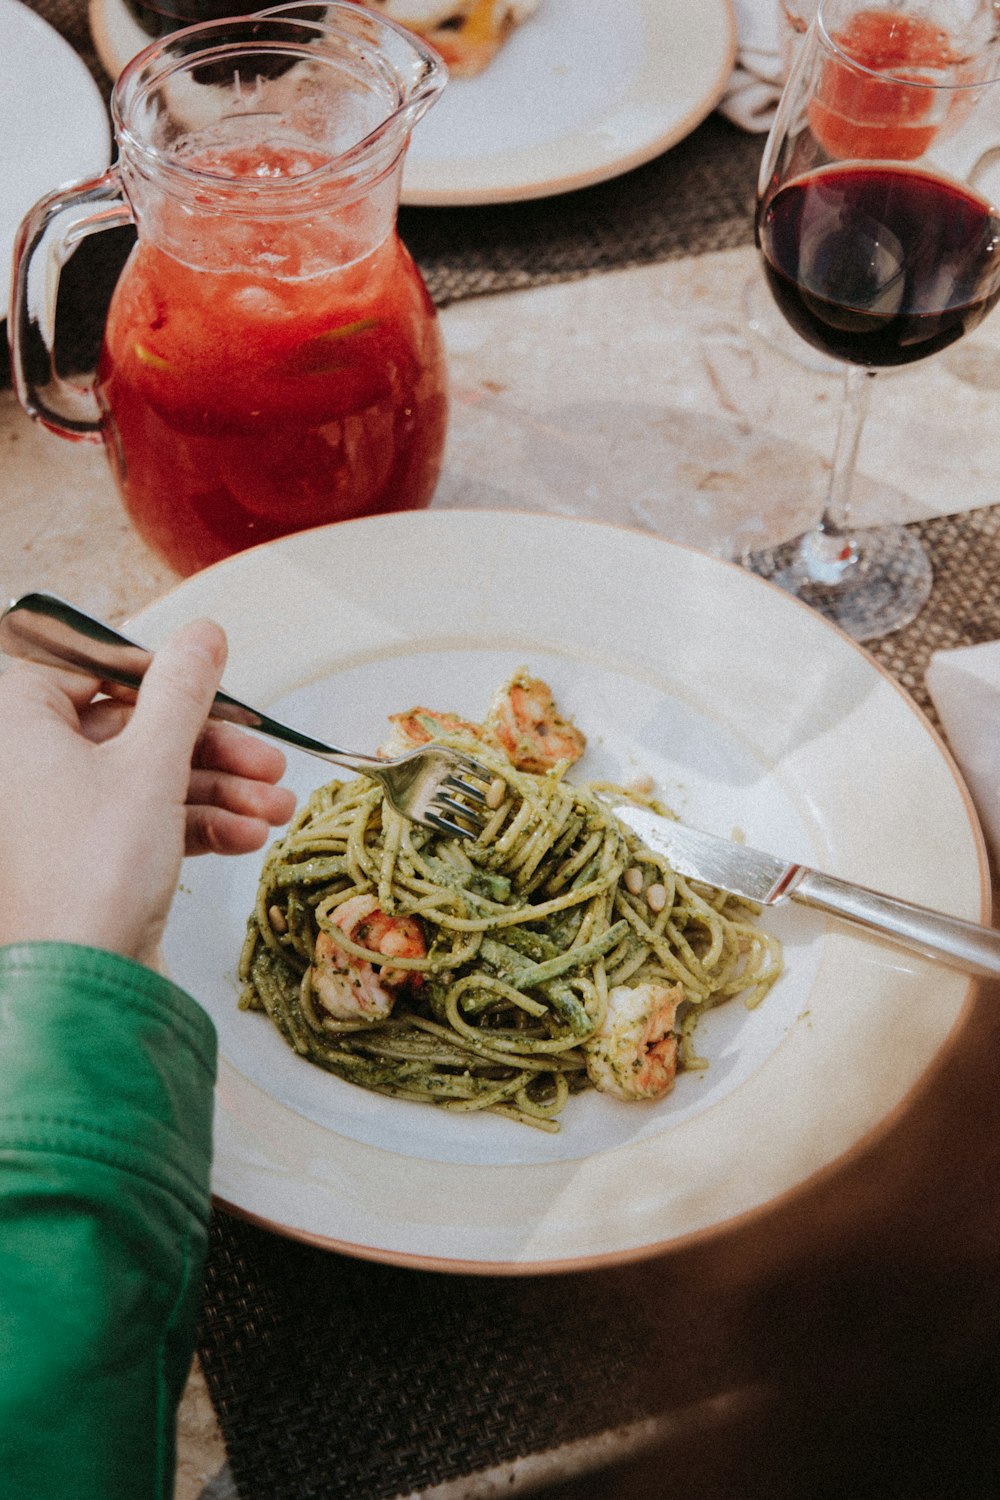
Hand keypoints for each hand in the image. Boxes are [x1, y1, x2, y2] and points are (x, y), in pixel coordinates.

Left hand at [0, 618, 296, 963]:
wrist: (82, 987)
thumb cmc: (90, 876)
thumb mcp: (152, 763)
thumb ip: (183, 692)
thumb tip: (202, 636)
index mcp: (19, 722)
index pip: (97, 671)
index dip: (166, 680)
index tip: (217, 685)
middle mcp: (29, 764)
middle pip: (135, 729)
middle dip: (213, 749)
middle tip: (265, 758)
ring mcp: (57, 814)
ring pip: (150, 778)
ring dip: (220, 791)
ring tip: (275, 807)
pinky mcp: (87, 857)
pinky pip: (148, 821)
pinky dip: (198, 825)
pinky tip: (246, 836)